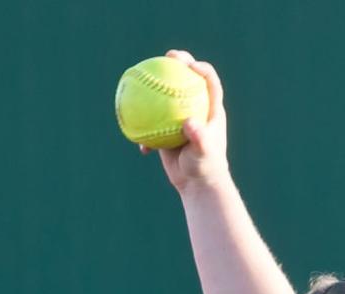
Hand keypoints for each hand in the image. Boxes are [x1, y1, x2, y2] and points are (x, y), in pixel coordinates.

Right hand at [141, 50, 228, 192]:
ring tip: (143, 74)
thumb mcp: (203, 153)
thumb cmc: (205, 169)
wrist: (196, 186)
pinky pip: (152, 118)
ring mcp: (179, 117)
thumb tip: (188, 123)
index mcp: (210, 110)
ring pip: (166, 94)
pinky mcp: (166, 129)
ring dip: (155, 82)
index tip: (190, 65)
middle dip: (178, 62)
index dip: (202, 68)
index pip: (210, 82)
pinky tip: (135, 117)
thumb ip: (199, 137)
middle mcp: (196, 109)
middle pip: (187, 78)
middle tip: (168, 56)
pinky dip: (143, 119)